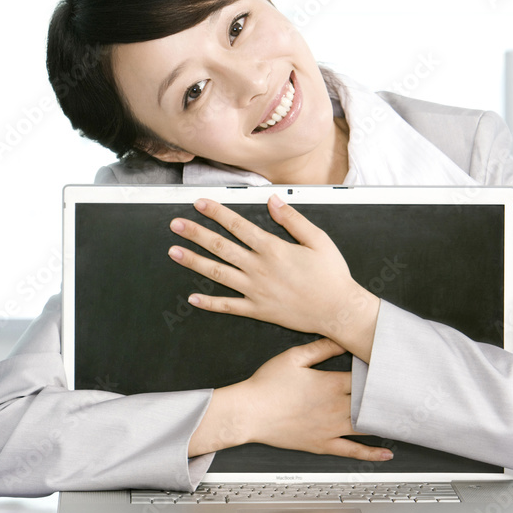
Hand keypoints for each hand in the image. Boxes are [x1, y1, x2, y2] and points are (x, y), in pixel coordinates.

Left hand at [168, 194, 379, 360]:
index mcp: (273, 249)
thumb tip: (273, 202)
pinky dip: (210, 302)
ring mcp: (256, 291)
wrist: (338, 310)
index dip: (216, 212)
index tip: (200, 204)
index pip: (237, 225)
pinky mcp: (258, 310)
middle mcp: (259, 269)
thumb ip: (293, 220)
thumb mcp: (318, 240)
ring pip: (218, 274)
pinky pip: (228, 306)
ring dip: (194, 262)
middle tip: (176, 225)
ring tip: (174, 253)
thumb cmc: (331, 276)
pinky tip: (193, 298)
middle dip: (195, 234)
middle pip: (220, 247)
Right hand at [188, 337, 393, 461]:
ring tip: (404, 419)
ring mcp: (331, 428)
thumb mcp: (293, 357)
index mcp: (330, 383)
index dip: (381, 373)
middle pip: (371, 402)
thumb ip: (321, 348)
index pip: (365, 377)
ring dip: (386, 422)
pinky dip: (372, 453)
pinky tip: (386, 453)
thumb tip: (342, 338)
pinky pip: (352, 451)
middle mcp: (335, 407)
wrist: (249, 413)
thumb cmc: (267, 385)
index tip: (395, 369)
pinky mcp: (324, 444)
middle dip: (389, 397)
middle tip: (410, 395)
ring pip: (367, 426)